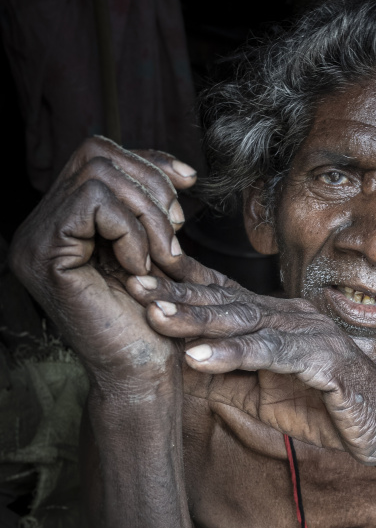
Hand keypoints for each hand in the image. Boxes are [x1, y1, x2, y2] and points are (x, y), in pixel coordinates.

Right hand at [9, 136, 205, 391]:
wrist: (144, 373)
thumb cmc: (154, 321)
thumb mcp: (156, 250)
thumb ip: (152, 209)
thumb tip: (180, 171)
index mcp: (61, 222)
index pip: (97, 155)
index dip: (148, 161)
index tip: (189, 182)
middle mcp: (37, 227)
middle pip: (96, 154)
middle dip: (151, 184)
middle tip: (176, 230)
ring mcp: (34, 240)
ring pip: (97, 174)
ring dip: (147, 212)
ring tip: (163, 255)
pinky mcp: (44, 255)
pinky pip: (95, 203)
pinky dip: (131, 229)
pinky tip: (143, 266)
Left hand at [125, 274, 375, 466]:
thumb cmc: (324, 410)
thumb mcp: (260, 396)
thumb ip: (222, 377)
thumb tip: (169, 368)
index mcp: (278, 320)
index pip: (223, 296)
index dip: (180, 285)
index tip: (135, 277)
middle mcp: (294, 317)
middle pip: (228, 301)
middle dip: (177, 294)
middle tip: (133, 285)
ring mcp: (312, 335)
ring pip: (247, 321)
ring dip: (198, 318)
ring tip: (155, 316)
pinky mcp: (327, 361)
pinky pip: (274, 354)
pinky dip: (235, 354)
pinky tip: (199, 356)